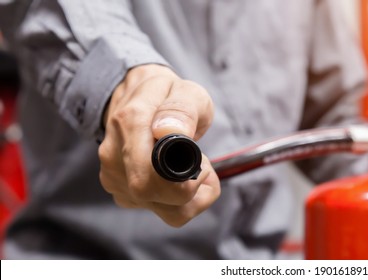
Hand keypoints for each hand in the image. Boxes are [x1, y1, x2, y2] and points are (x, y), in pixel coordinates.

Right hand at [98, 64, 219, 226]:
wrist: (135, 96)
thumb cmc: (167, 94)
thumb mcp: (186, 91)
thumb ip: (181, 108)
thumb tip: (169, 131)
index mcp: (130, 124)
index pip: (150, 177)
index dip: (184, 179)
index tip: (201, 159)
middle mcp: (114, 155)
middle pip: (156, 198)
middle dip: (194, 189)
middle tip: (203, 161)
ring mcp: (115, 177)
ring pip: (167, 212)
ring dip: (193, 196)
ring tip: (195, 167)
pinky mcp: (124, 193)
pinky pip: (163, 210)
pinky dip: (183, 199)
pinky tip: (181, 175)